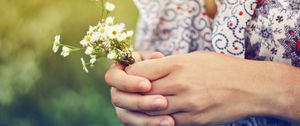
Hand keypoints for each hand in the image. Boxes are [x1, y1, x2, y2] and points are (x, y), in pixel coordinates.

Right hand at [105, 52, 175, 125]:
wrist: (166, 83)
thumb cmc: (158, 66)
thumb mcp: (155, 60)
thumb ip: (154, 59)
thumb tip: (157, 58)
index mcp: (117, 73)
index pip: (112, 78)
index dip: (128, 82)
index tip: (148, 85)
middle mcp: (117, 91)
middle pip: (119, 99)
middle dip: (141, 102)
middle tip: (162, 102)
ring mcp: (122, 107)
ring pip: (126, 116)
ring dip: (147, 120)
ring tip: (169, 120)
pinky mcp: (131, 119)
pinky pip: (137, 125)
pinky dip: (152, 125)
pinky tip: (169, 123)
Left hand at [124, 52, 287, 124]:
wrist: (252, 87)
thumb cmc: (222, 68)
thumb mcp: (194, 58)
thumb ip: (169, 65)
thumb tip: (148, 71)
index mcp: (177, 64)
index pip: (139, 71)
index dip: (131, 75)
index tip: (132, 77)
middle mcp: (180, 84)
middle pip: (142, 92)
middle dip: (134, 94)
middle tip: (133, 94)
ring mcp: (187, 103)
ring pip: (152, 110)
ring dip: (145, 109)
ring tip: (145, 105)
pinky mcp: (195, 119)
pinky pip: (169, 122)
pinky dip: (161, 119)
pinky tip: (161, 115)